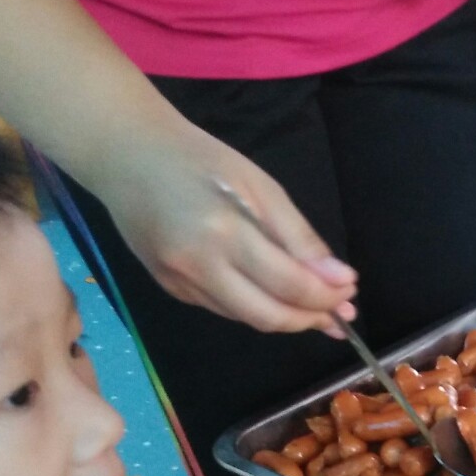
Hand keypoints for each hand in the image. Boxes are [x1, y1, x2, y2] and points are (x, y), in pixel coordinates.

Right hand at [89, 121, 357, 334]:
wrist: (125, 156)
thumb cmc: (200, 159)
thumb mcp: (260, 186)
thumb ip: (299, 238)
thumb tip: (340, 279)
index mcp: (224, 233)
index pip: (289, 285)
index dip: (326, 296)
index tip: (350, 290)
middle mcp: (198, 267)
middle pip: (269, 316)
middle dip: (311, 319)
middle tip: (340, 313)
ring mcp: (179, 283)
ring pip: (247, 319)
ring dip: (287, 319)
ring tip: (318, 310)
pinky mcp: (169, 289)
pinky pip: (224, 309)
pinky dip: (256, 308)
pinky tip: (276, 298)